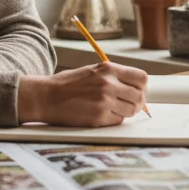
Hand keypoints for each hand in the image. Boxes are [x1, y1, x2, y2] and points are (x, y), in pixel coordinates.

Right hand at [17, 62, 147, 126]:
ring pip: (132, 110)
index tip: (136, 91)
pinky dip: (114, 119)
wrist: (46, 97)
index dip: (141, 87)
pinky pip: (118, 120)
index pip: (142, 78)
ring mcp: (104, 101)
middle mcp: (109, 83)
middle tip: (128, 105)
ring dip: (126, 112)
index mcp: (108, 69)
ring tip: (113, 110)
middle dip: (137, 103)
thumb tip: (134, 87)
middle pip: (140, 96)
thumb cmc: (67, 85)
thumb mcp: (92, 71)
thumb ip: (113, 76)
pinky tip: (102, 115)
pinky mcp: (99, 117)